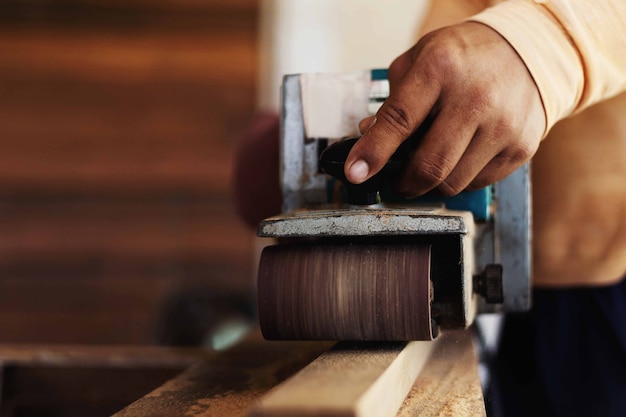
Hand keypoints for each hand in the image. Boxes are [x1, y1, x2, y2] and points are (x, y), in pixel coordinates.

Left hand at [345, 22, 545, 197]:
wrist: (530, 52)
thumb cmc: (467, 57)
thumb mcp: (421, 59)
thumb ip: (392, 100)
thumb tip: (369, 138)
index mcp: (441, 68)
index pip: (399, 120)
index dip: (373, 153)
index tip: (356, 172)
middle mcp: (475, 98)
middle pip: (429, 165)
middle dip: (403, 183)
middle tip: (396, 180)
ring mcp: (502, 126)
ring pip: (452, 183)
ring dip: (430, 184)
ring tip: (428, 165)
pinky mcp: (519, 147)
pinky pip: (477, 183)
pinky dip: (458, 179)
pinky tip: (458, 158)